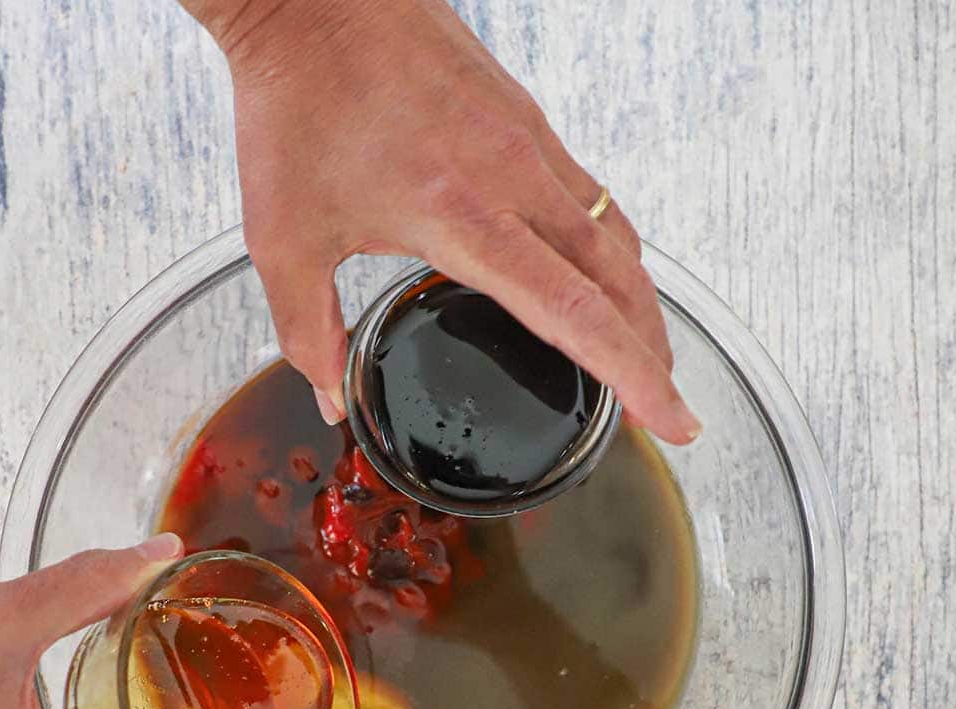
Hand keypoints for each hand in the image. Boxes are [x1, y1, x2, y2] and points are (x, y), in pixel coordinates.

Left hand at [186, 0, 697, 441]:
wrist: (310, 0)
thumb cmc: (295, 108)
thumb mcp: (282, 242)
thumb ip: (308, 334)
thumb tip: (332, 398)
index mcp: (462, 217)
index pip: (575, 312)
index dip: (632, 375)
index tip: (672, 419)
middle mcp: (513, 178)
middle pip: (618, 282)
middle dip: (652, 354)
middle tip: (668, 409)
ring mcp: (528, 143)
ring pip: (615, 237)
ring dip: (640, 304)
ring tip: (645, 356)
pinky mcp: (525, 119)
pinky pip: (592, 196)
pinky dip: (612, 251)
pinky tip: (604, 278)